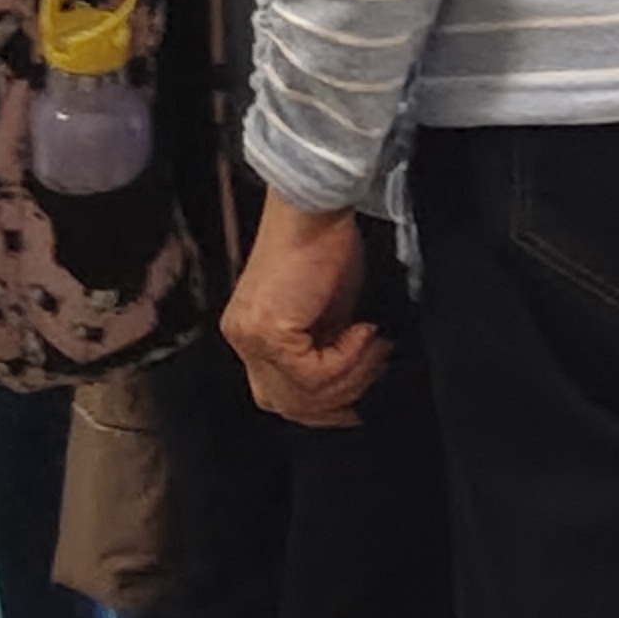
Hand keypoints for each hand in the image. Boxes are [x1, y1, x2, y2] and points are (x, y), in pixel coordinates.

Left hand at [220, 200, 386, 427]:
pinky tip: (365, 329)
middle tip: (376, 367)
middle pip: (288, 404)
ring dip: (353, 377)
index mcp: (250, 335)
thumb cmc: (326, 251)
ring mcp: (250, 335)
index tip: (365, 395)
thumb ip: (324, 353)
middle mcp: (242, 337)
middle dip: (340, 398)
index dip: (326, 406)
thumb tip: (352, 391)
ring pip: (304, 395)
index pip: (280, 397)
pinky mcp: (269, 329)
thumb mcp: (326, 317)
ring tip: (376, 345)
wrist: (315, 212)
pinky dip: (351, 359)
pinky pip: (314, 373)